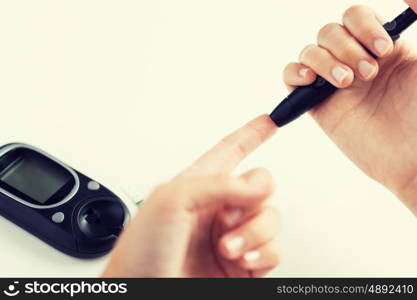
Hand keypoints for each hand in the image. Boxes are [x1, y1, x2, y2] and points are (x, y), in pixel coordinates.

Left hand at [102, 115, 279, 276]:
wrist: (142, 297)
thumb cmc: (140, 254)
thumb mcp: (171, 202)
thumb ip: (216, 184)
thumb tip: (257, 184)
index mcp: (196, 186)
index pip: (230, 151)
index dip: (251, 134)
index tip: (269, 121)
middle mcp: (216, 209)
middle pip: (260, 187)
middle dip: (255, 197)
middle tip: (237, 209)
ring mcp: (231, 237)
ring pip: (270, 219)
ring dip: (254, 232)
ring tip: (228, 246)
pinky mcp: (243, 265)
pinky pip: (273, 250)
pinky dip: (264, 253)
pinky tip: (243, 259)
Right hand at [283, 2, 416, 214]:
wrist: (413, 159)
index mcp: (381, 46)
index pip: (355, 15)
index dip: (363, 25)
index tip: (383, 50)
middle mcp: (354, 60)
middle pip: (329, 31)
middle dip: (346, 48)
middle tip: (369, 74)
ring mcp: (333, 83)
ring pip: (309, 51)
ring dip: (325, 61)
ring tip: (347, 83)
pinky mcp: (316, 104)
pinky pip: (291, 77)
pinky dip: (294, 72)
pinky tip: (310, 81)